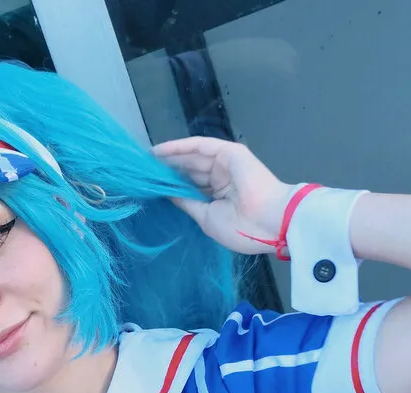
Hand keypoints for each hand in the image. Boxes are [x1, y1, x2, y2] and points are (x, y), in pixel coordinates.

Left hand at [152, 137, 293, 254]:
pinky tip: (159, 151)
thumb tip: (167, 193)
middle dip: (167, 170)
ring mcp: (225, 163)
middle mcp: (222, 178)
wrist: (268, 222)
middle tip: (141, 171)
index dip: (171, 185)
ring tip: (145, 160)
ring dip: (169, 158)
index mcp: (220, 197)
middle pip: (189, 170)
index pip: (191, 187)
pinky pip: (199, 147)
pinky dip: (179, 147)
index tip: (149, 186)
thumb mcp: (206, 217)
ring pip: (192, 157)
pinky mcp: (228, 151)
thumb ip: (187, 202)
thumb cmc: (240, 227)